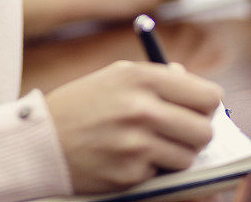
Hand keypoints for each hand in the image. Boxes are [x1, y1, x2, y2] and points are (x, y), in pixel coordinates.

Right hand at [46, 60, 220, 193]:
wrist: (43, 138)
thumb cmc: (84, 103)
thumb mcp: (117, 76)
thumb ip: (158, 77)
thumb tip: (196, 86)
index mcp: (142, 78)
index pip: (206, 95)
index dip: (207, 104)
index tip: (201, 108)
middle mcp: (142, 109)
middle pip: (204, 130)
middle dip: (197, 133)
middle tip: (182, 131)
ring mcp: (136, 145)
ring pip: (188, 157)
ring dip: (177, 154)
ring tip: (153, 144)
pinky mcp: (130, 175)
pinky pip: (163, 175)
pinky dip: (153, 169)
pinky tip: (131, 157)